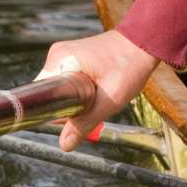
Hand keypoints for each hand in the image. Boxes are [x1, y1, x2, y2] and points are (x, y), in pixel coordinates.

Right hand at [40, 29, 159, 150]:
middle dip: (68, 106)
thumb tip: (64, 145)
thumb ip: (85, 123)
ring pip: (60, 88)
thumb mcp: (110, 100)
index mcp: (60, 59)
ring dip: (75, 98)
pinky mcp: (73, 56)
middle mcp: (57, 54)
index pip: (40, 95)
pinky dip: (79, 89)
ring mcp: (65, 54)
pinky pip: (68, 80)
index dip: (52, 111)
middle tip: (93, 106)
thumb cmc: (131, 66)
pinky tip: (97, 89)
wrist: (146, 41)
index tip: (71, 117)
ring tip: (99, 94)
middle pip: (50, 93)